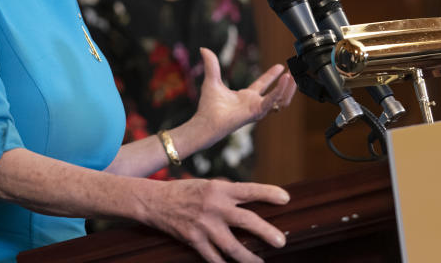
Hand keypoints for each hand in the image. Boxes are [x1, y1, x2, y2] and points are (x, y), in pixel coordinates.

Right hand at [140, 177, 288, 262]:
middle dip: (266, 232)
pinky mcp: (194, 240)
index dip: (268, 193)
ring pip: (233, 246)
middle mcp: (213, 206)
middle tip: (281, 241)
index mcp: (218, 189)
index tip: (285, 199)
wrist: (154, 201)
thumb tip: (252, 204)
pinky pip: (214, 258)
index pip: (248, 190)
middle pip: (246, 221)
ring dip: (249, 258)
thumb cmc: (185, 191)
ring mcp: (204, 225)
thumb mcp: (208, 185)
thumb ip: (228, 195)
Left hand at [192, 48, 295, 146]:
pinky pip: (272, 101)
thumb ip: (211, 65)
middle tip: (293, 72)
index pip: (263, 84)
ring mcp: (257, 109)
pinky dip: (280, 91)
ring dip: (287, 88)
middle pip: (276, 93)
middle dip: (286, 83)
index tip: (281, 66)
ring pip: (279, 100)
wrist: (205, 122)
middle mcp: (254, 104)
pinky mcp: (257, 112)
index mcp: (246, 97)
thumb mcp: (212, 80)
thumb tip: (204, 49)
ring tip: (293, 76)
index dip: (272, 75)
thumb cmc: (208, 107)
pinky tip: (285, 80)